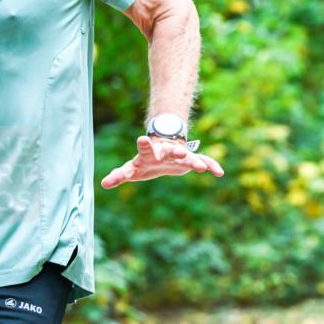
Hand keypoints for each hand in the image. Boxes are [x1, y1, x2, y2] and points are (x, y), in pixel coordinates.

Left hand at [101, 136, 223, 188]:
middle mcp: (166, 152)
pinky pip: (204, 162)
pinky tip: (219, 173)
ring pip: (188, 157)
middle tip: (179, 153)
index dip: (144, 145)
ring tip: (201, 168)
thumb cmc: (146, 162)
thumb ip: (119, 175)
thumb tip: (104, 184)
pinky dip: (211, 166)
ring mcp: (180, 155)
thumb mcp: (132, 169)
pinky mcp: (192, 161)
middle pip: (170, 150)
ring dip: (194, 161)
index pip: (145, 148)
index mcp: (149, 153)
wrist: (164, 152)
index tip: (142, 140)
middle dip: (174, 152)